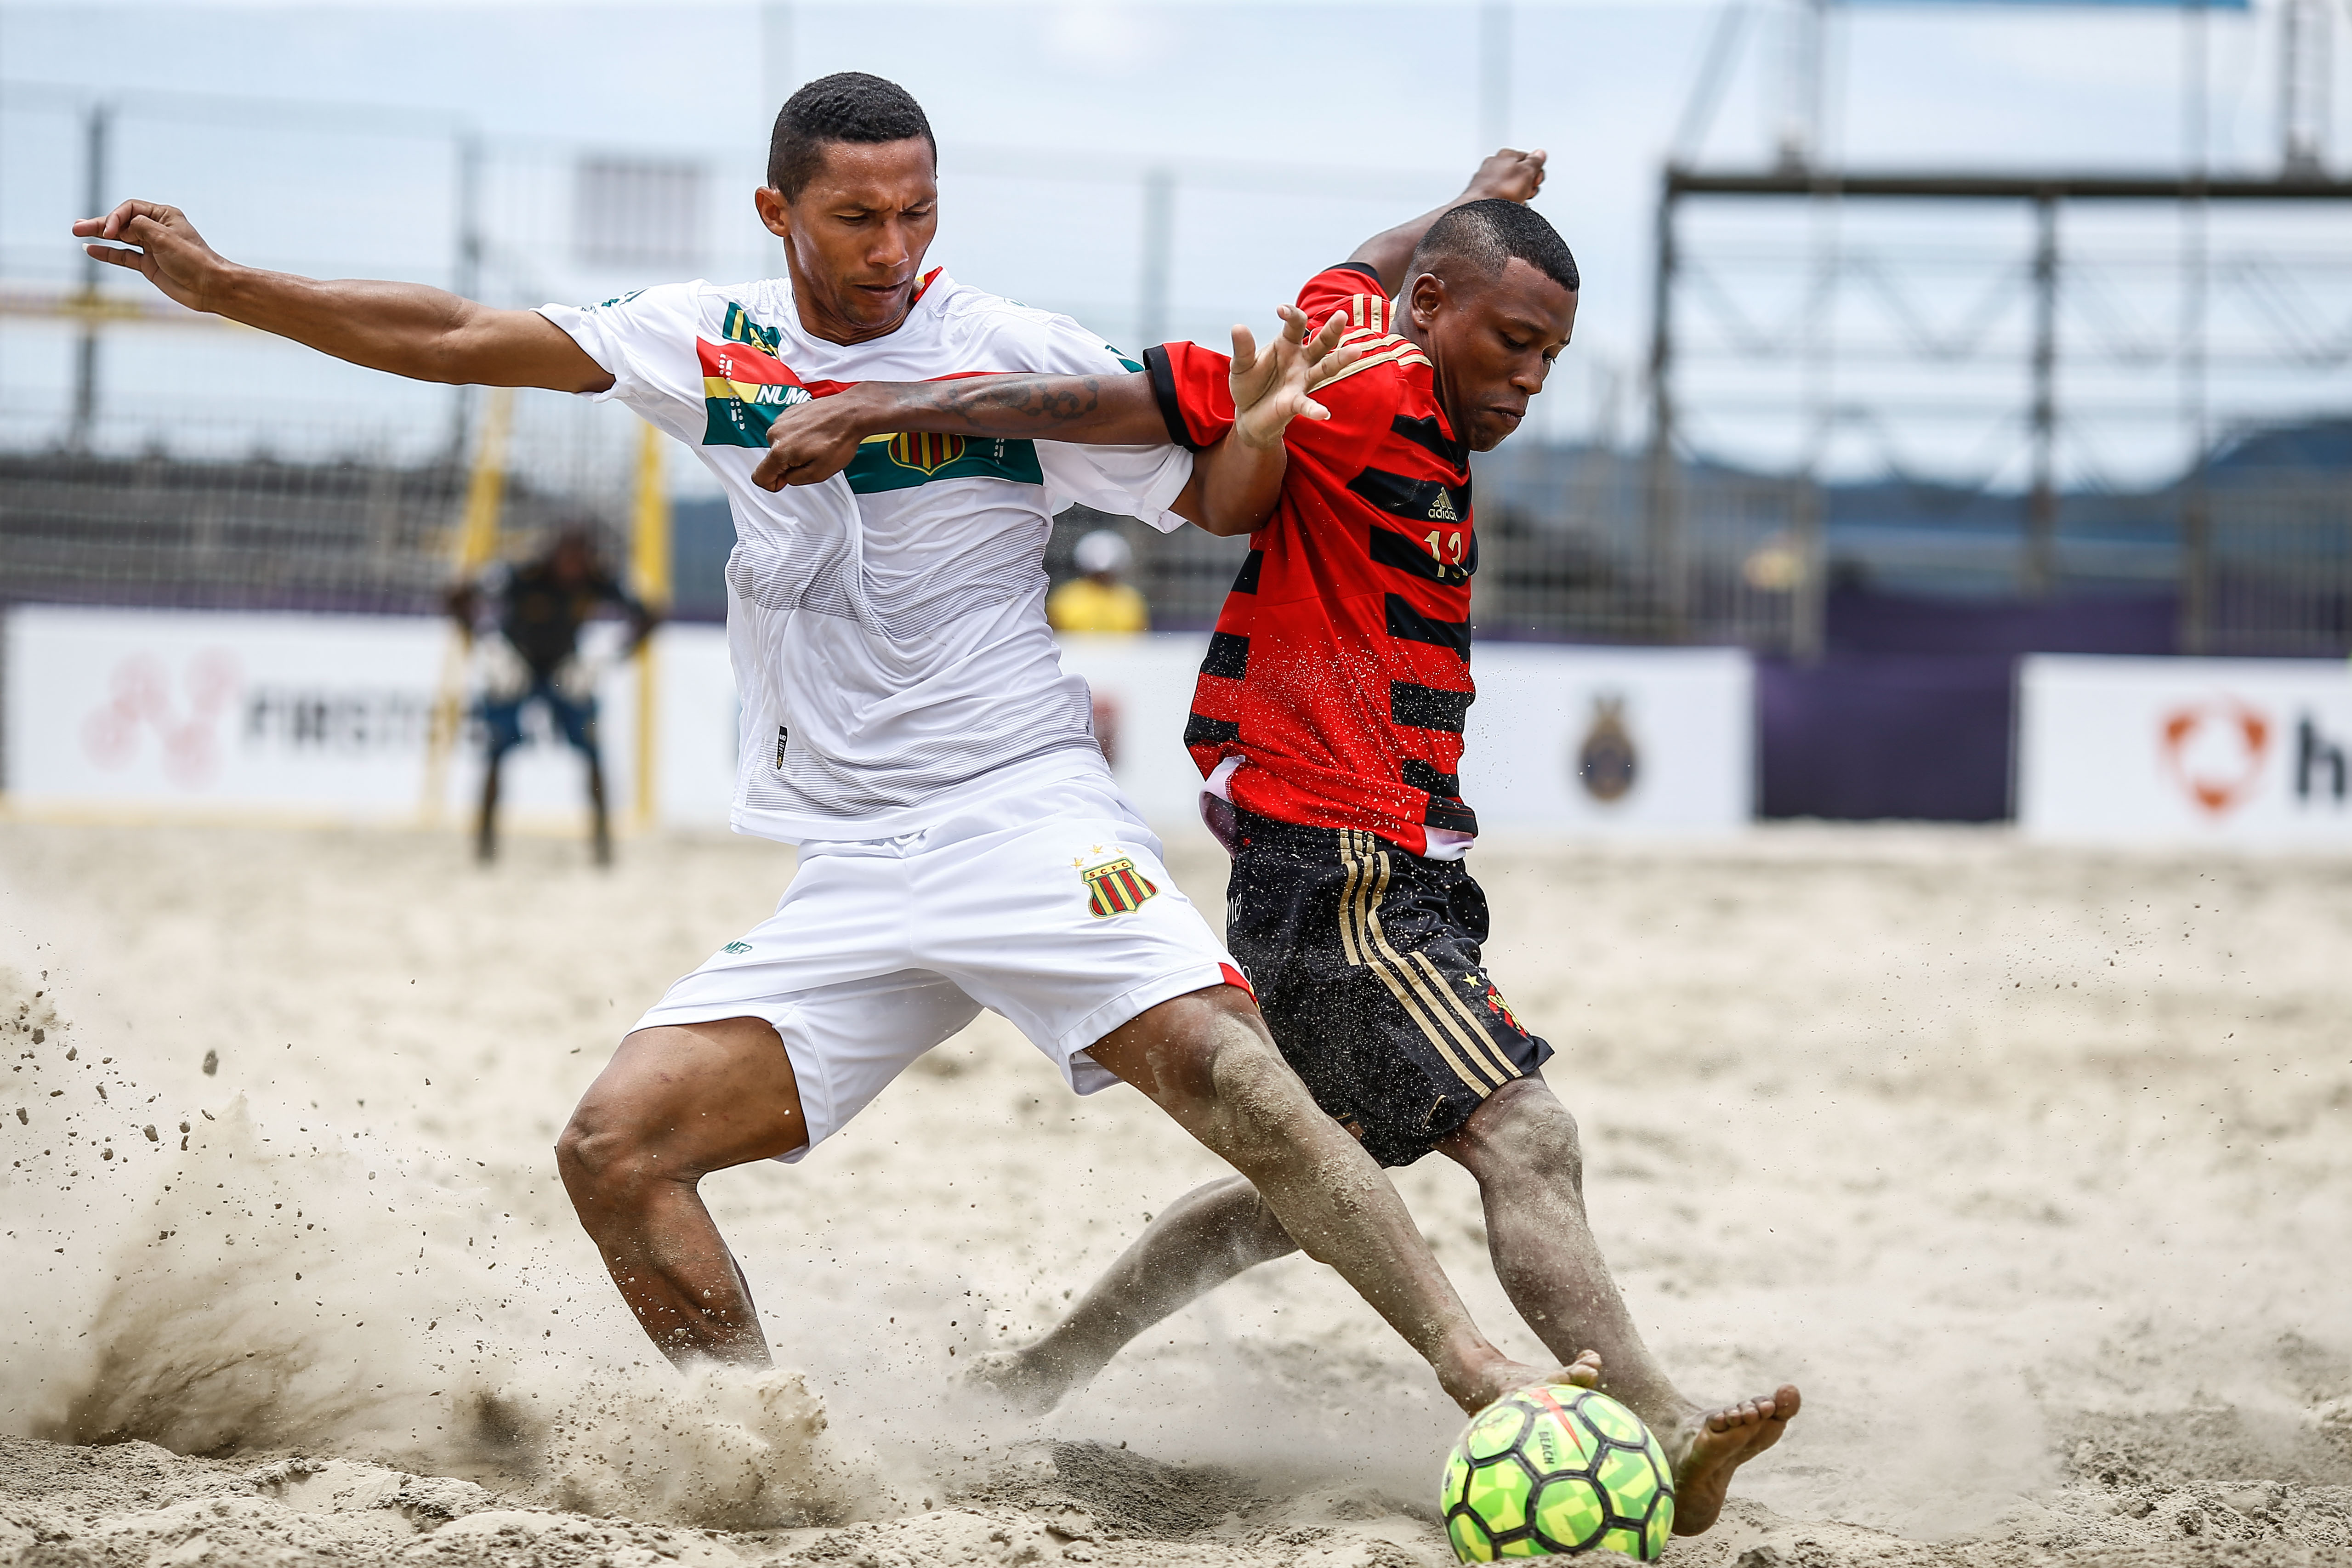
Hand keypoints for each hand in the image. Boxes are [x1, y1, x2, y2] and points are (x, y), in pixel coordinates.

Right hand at [71, 201, 232, 312]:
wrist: (210, 287)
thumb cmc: (193, 260)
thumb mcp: (164, 237)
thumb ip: (139, 226)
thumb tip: (122, 225)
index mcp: (164, 216)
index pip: (130, 209)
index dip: (115, 217)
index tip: (110, 231)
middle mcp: (156, 229)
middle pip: (121, 223)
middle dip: (99, 224)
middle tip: (75, 227)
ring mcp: (151, 247)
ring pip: (119, 239)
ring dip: (99, 236)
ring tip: (77, 232)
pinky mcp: (149, 265)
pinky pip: (124, 256)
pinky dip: (108, 253)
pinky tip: (91, 250)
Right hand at [752, 386, 883, 490]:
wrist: (852, 412)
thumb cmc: (840, 439)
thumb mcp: (820, 473)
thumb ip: (796, 479)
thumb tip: (786, 478)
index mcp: (780, 451)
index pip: (759, 477)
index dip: (773, 485)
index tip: (786, 481)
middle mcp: (775, 433)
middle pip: (772, 461)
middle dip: (789, 465)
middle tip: (813, 459)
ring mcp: (781, 420)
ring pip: (780, 446)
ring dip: (795, 449)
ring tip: (816, 445)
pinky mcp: (789, 412)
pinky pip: (787, 432)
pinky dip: (798, 436)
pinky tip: (815, 434)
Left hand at [1228, 305, 1360, 451]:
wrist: (1248, 415)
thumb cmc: (1250, 385)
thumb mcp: (1241, 365)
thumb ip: (1243, 348)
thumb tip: (1238, 327)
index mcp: (1287, 344)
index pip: (1296, 324)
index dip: (1291, 314)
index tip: (1281, 310)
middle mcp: (1300, 361)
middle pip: (1320, 343)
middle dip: (1331, 330)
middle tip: (1342, 315)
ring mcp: (1301, 382)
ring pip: (1324, 368)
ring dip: (1339, 360)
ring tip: (1355, 351)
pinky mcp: (1295, 403)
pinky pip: (1307, 404)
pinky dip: (1315, 409)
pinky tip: (1323, 413)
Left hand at [1463, 148, 1546, 204]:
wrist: (1481, 212)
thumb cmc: (1500, 191)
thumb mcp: (1527, 172)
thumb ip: (1535, 161)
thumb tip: (1540, 153)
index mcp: (1506, 155)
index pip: (1530, 159)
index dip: (1536, 172)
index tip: (1535, 181)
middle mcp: (1495, 164)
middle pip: (1521, 174)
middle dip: (1527, 185)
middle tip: (1526, 192)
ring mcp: (1488, 180)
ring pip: (1512, 188)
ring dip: (1518, 196)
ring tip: (1515, 202)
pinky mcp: (1483, 194)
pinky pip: (1502, 198)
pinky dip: (1506, 203)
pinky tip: (1506, 208)